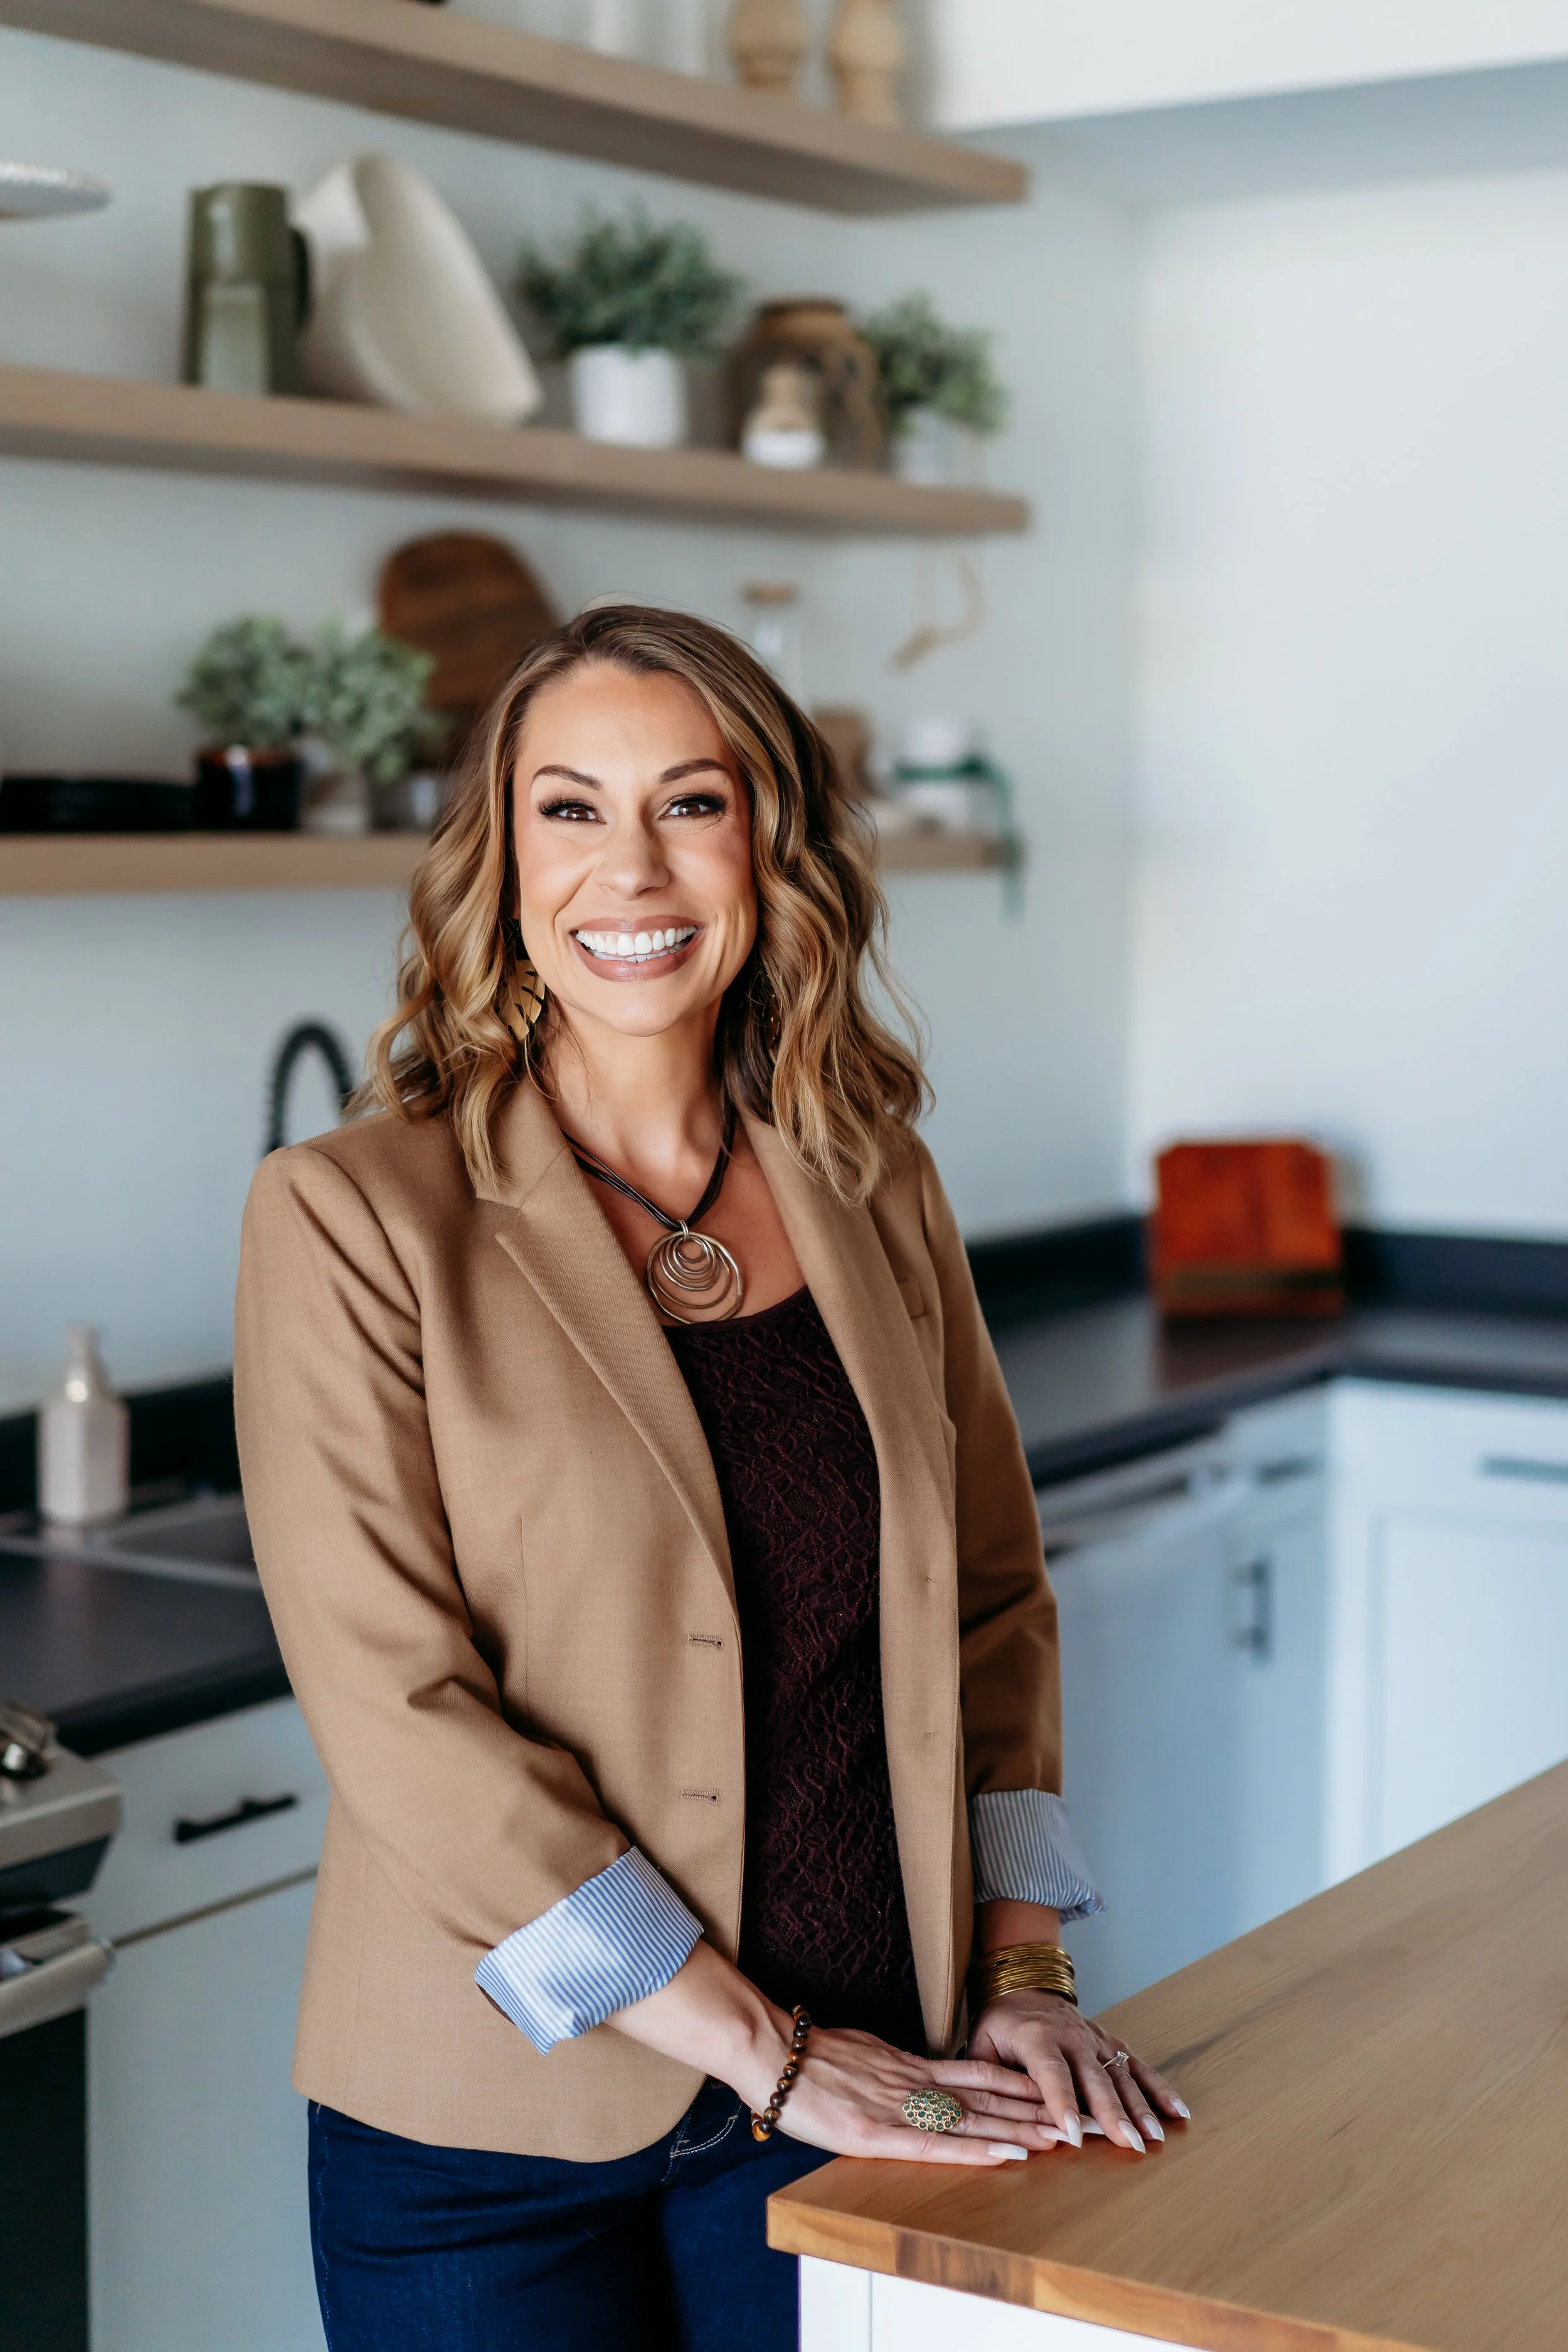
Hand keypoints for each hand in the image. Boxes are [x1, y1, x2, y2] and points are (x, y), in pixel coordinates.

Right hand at [609, 1942, 1057, 2167]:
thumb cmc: (809, 2056)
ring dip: (1020, 2128)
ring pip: (973, 2119)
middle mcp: (915, 2083)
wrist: (771, 2053)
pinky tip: (1007, 2154)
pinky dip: (977, 2149)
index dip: (1021, 2084)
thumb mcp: (864, 2053)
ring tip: (1061, 2136)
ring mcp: (900, 2106)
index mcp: (910, 2064)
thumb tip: (918, 2076)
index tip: (1058, 2090)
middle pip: (988, 2097)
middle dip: (1036, 2108)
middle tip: (1077, 2116)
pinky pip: (938, 2143)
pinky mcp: (879, 2132)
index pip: (980, 2075)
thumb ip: (895, 2067)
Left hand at [967, 1990, 1190, 2153]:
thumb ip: (989, 2077)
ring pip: (1121, 2075)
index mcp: (1037, 2038)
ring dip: (1140, 2107)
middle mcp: (1072, 2038)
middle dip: (1112, 2113)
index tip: (1074, 2135)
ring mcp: (1097, 2040)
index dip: (1063, 2104)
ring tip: (1154, 2137)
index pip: (1052, 2074)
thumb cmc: (1002, 2024)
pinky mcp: (1113, 2044)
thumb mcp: (983, 2043)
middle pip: (1095, 2079)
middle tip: (1128, 2144)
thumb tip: (993, 2116)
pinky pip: (1139, 2066)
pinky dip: (1160, 2088)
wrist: (1026, 1986)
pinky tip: (1179, 2111)